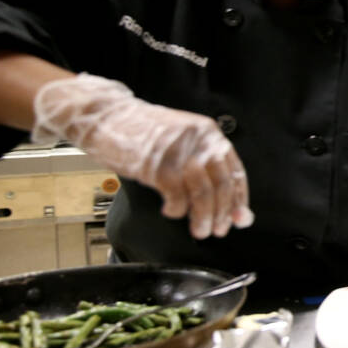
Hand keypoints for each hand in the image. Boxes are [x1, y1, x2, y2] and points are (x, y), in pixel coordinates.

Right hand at [32, 74, 253, 238]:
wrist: (106, 116)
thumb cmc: (141, 131)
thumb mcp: (181, 139)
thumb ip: (201, 162)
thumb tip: (220, 197)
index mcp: (209, 133)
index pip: (235, 171)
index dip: (239, 199)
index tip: (240, 219)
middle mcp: (199, 141)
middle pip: (222, 185)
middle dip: (223, 213)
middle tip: (218, 230)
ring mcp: (179, 153)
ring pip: (203, 194)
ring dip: (203, 218)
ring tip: (199, 230)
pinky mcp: (158, 166)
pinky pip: (177, 197)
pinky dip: (177, 211)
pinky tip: (170, 211)